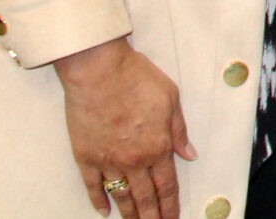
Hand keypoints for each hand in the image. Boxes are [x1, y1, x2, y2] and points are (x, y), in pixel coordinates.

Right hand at [56, 36, 196, 217]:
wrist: (98, 71)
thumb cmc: (136, 79)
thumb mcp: (171, 99)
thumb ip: (179, 131)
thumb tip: (189, 154)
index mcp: (158, 147)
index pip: (168, 186)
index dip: (171, 205)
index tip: (173, 217)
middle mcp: (134, 160)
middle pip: (146, 198)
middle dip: (152, 217)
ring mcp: (108, 161)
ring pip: (121, 197)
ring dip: (130, 214)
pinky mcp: (85, 157)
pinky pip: (93, 187)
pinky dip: (99, 201)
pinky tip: (105, 211)